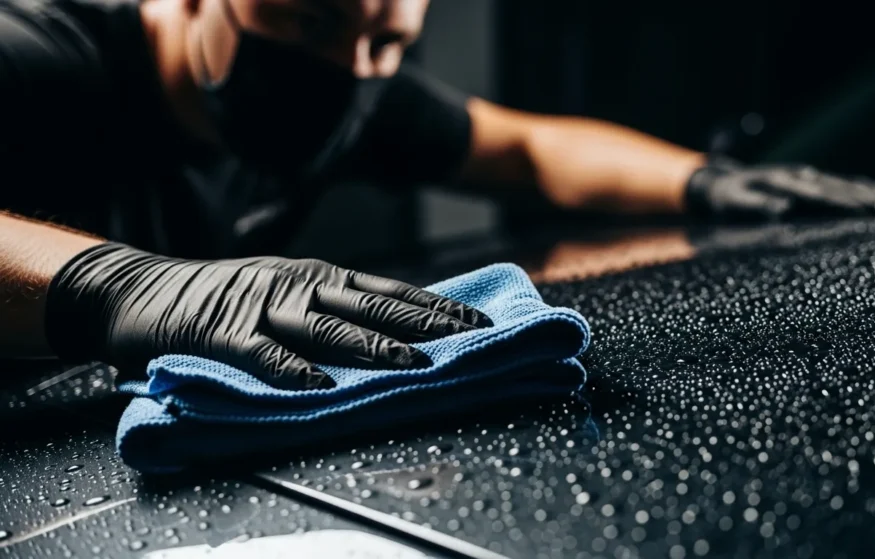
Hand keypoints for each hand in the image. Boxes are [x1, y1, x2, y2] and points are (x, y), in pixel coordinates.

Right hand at [44, 244, 491, 389]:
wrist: (143, 290)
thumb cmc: (224, 296)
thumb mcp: (286, 289)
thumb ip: (331, 306)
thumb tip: (392, 327)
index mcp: (319, 276)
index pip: (391, 291)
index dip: (435, 306)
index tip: (476, 322)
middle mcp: (300, 285)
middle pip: (372, 306)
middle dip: (423, 324)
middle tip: (466, 341)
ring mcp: (263, 306)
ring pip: (327, 327)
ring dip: (371, 346)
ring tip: (409, 363)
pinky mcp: (224, 333)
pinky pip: (263, 354)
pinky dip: (291, 369)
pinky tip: (317, 385)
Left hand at [684, 159, 874, 221]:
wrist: (719, 183)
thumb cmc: (726, 199)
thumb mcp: (734, 203)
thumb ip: (756, 206)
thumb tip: (783, 209)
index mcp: (787, 181)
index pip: (823, 195)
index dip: (850, 202)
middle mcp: (804, 177)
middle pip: (844, 189)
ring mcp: (811, 178)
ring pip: (850, 186)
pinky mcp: (813, 183)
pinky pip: (845, 186)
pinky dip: (868, 191)